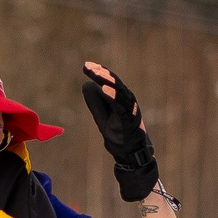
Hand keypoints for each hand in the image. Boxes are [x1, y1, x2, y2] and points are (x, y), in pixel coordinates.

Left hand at [80, 62, 159, 201]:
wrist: (129, 152)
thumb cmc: (117, 132)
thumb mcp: (101, 114)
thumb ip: (95, 100)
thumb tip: (87, 84)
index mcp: (121, 97)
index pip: (110, 80)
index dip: (99, 71)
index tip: (86, 65)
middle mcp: (127, 100)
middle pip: (115, 82)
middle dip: (101, 73)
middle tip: (88, 67)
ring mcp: (130, 109)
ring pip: (120, 91)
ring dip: (107, 81)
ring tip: (96, 74)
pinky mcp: (130, 119)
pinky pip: (121, 105)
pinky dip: (113, 96)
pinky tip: (104, 89)